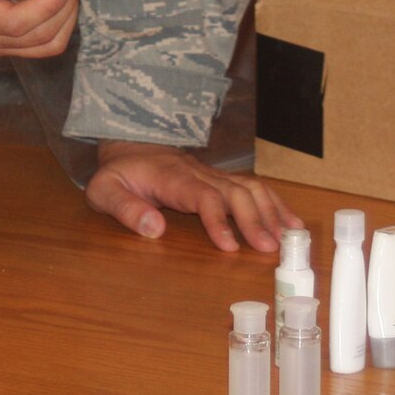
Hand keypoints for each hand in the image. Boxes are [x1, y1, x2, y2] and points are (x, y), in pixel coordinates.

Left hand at [86, 141, 300, 251]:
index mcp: (171, 178)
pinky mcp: (219, 179)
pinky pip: (252, 187)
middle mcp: (198, 173)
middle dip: (254, 220)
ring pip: (248, 187)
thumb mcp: (104, 191)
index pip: (201, 196)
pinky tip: (290, 223)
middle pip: (234, 191)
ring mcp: (211, 174)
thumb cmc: (117, 174)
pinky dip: (274, 204)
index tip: (229, 246)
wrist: (128, 145)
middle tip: (269, 249)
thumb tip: (153, 229)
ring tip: (288, 239)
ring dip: (270, 211)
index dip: (217, 219)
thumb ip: (124, 208)